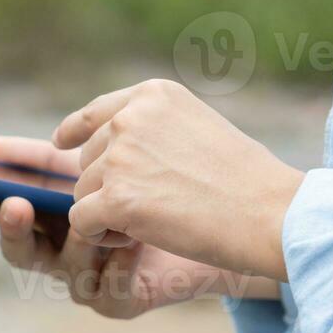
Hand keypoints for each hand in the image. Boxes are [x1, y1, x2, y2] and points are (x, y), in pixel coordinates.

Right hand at [0, 136, 264, 318]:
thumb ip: (56, 154)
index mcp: (50, 215)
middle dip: (10, 226)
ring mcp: (85, 280)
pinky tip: (137, 242)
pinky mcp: (118, 302)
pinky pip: (103, 286)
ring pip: (61, 263)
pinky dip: (119, 258)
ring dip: (85, 235)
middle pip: (16, 247)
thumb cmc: (167, 187)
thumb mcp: (109, 157)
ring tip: (113, 217)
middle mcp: (59, 251)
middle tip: (16, 202)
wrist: (229, 223)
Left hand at [53, 79, 303, 280]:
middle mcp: (130, 118)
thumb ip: (152, 129)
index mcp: (152, 96)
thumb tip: (108, 145)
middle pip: (88, 161)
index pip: (96, 112)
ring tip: (158, 219)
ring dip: (109, 215)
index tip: (61, 142)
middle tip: (158, 205)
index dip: (75, 131)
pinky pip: (83, 222)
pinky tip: (138, 236)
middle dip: (109, 188)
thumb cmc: (244, 180)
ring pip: (83, 193)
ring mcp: (121, 156)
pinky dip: (102, 236)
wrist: (271, 213)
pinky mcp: (116, 197)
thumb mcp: (197, 128)